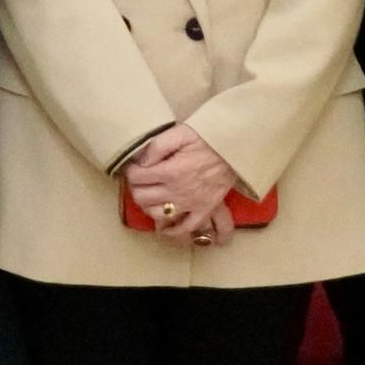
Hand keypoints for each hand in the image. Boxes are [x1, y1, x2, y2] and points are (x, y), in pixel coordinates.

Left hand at [121, 122, 239, 243]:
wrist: (234, 150)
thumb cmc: (207, 139)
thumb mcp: (181, 133)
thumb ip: (158, 146)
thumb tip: (142, 161)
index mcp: (170, 171)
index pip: (137, 178)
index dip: (131, 172)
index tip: (134, 168)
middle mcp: (177, 191)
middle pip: (143, 198)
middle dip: (135, 189)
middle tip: (139, 182)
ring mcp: (190, 204)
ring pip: (158, 214)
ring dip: (148, 207)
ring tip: (149, 198)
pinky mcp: (203, 210)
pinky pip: (185, 228)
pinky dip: (172, 231)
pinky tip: (163, 227)